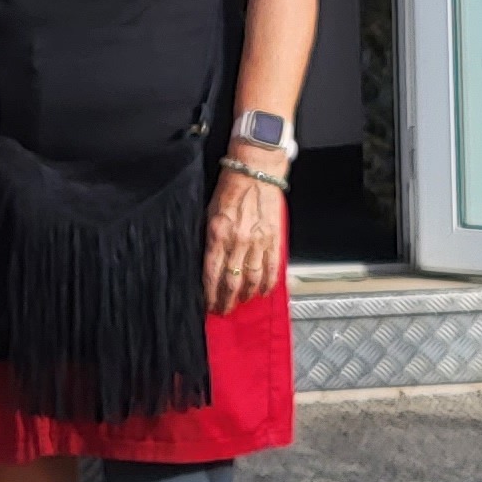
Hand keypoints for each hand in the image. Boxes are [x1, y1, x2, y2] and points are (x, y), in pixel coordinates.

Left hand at [203, 158, 286, 313]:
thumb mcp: (209, 213)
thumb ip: (210, 239)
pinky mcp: (273, 239)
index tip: (209, 305)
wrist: (255, 171)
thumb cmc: (230, 188)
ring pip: (251, 280)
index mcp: (217, 235)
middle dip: (226, 301)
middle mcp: (237, 242)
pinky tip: (263, 291)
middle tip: (224, 310)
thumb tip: (208, 264)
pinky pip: (271, 268)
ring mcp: (257, 242)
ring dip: (245, 295)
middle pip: (231, 282)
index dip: (210, 294)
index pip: (211, 275)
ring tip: (241, 302)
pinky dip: (268, 283)